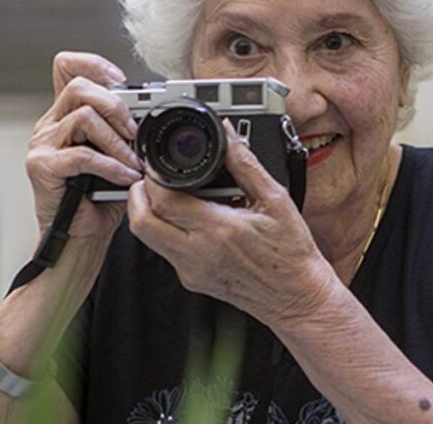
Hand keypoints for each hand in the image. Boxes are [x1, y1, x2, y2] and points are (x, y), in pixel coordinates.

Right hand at [26, 52, 142, 244]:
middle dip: (116, 106)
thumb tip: (152, 112)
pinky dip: (110, 166)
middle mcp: (49, 124)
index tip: (121, 82)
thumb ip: (124, 130)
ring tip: (133, 161)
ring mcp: (42, 144)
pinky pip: (82, 155)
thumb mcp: (117, 155)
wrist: (81, 236)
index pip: (67, 66)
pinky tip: (124, 177)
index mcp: (65, 114)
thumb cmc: (99, 197)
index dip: (95, 64)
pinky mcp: (42, 167)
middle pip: (79, 86)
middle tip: (135, 133)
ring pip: (83, 117)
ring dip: (117, 140)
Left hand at [127, 120, 333, 326]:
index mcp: (218, 230)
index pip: (164, 201)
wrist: (296, 298)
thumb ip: (245, 164)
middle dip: (136, 195)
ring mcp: (191, 271)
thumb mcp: (275, 200)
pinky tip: (187, 218)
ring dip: (147, 213)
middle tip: (150, 179)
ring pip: (147, 239)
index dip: (152, 178)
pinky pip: (164, 250)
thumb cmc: (290, 254)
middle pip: (141, 223)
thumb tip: (227, 135)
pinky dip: (164, 229)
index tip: (159, 165)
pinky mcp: (191, 280)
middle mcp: (197, 254)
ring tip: (167, 195)